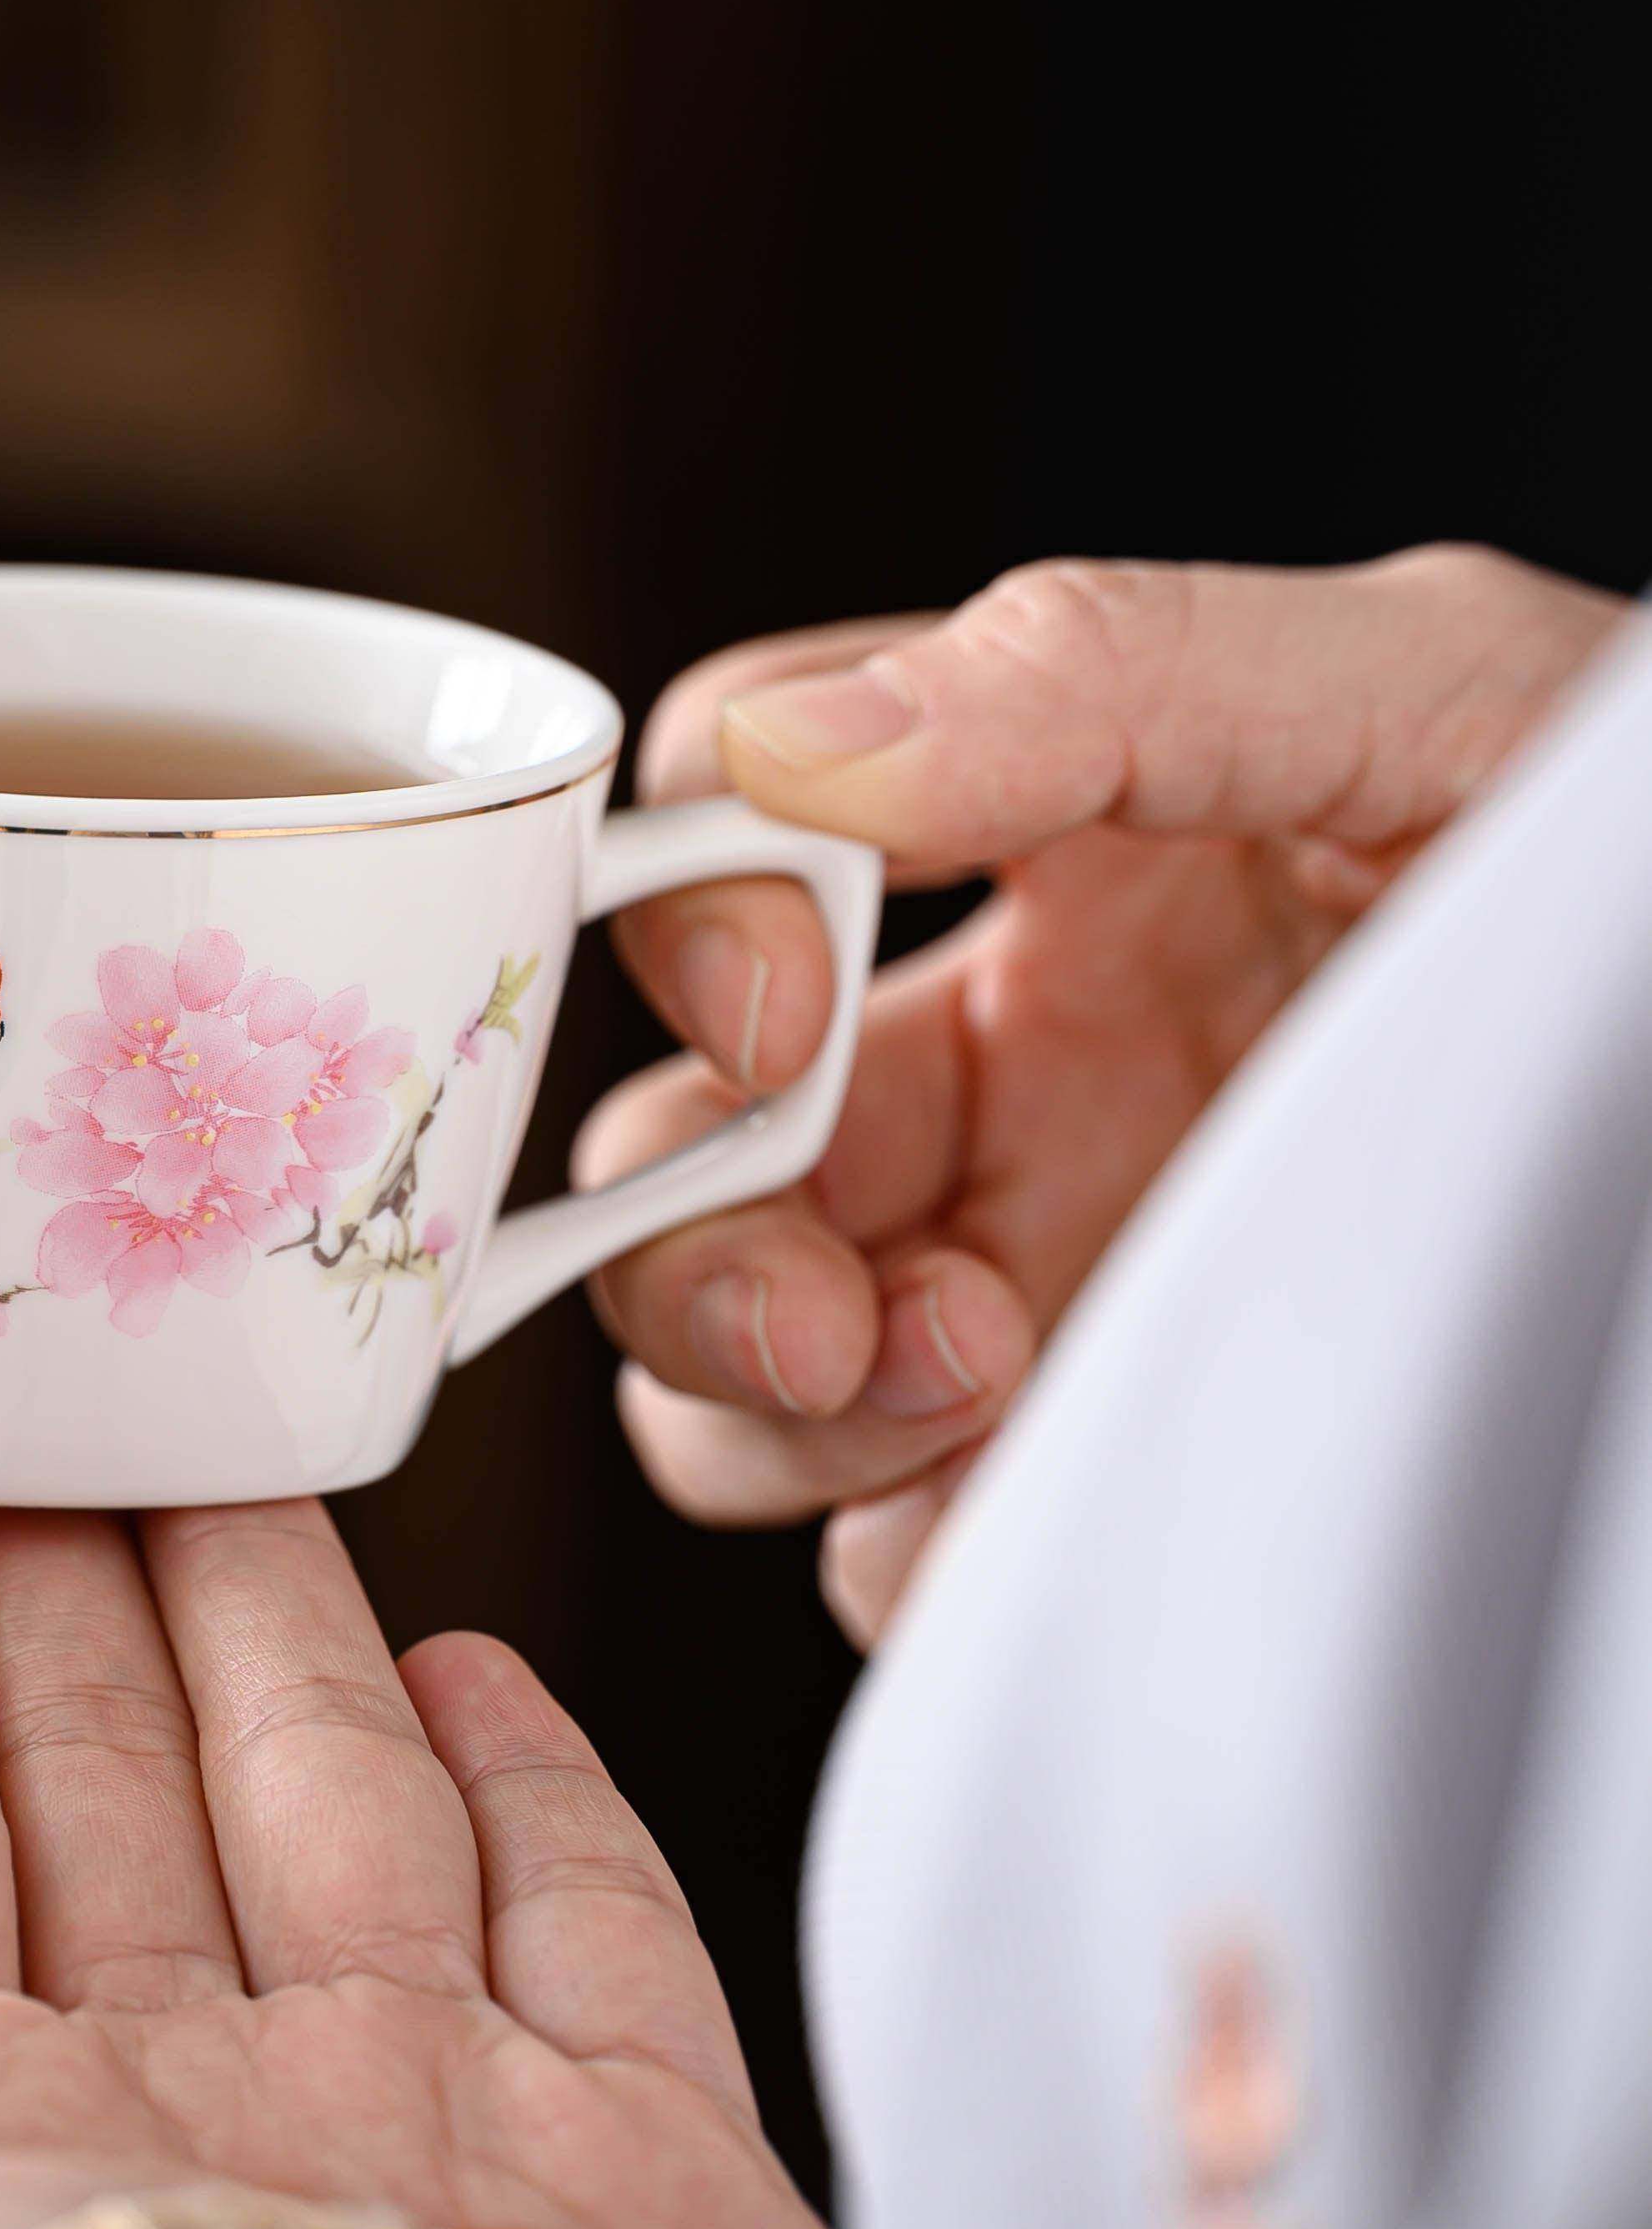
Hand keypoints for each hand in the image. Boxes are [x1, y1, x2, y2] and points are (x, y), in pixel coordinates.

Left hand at [0, 1482, 843, 2228]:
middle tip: (67, 1380)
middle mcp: (195, 2125)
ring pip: (341, 1807)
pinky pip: (594, 1931)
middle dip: (80, 1576)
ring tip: (241, 1457)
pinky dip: (547, 1795)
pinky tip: (474, 1674)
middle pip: (124, 1774)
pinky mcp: (645, 2178)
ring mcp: (427, 2139)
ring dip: (287, 1628)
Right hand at [581, 547, 1625, 1645]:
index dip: (686, 923)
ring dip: (778, 1408)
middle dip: (689, 1244)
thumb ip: (1106, 676)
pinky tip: (1056, 1495)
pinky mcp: (1127, 1463)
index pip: (724, 842)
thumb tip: (784, 749)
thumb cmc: (1644, 864)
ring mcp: (1060, 1281)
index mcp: (1050, 870)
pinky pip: (898, 1552)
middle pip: (673, 1162)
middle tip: (826, 1309)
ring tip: (981, 1378)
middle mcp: (1015, 1080)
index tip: (790, 1004)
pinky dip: (913, 1550)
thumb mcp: (1428, 691)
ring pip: (734, 1380)